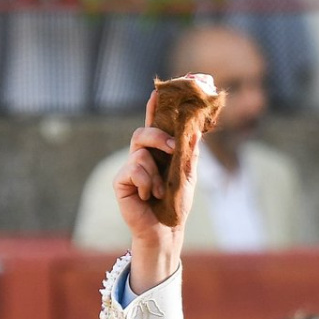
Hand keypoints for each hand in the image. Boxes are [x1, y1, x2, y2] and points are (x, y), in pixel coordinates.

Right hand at [113, 88, 193, 291]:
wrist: (166, 229)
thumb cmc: (176, 202)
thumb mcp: (188, 175)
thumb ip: (190, 152)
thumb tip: (197, 131)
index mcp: (159, 151)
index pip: (156, 123)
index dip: (156, 107)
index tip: (160, 89)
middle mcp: (142, 155)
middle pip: (143, 131)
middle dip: (158, 136)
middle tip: (173, 147)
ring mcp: (130, 166)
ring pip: (140, 153)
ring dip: (155, 174)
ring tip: (159, 191)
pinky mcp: (121, 180)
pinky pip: (133, 169)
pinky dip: (145, 183)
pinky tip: (147, 195)